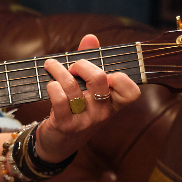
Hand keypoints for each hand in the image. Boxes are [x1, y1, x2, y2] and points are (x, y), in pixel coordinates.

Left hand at [34, 34, 141, 162]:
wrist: (58, 144)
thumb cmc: (75, 111)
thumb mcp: (87, 91)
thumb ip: (90, 62)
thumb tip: (91, 37)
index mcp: (112, 104)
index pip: (132, 92)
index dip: (122, 78)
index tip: (106, 71)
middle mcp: (102, 113)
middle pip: (100, 79)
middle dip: (83, 64)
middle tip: (72, 66)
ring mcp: (85, 121)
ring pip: (73, 86)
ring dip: (58, 70)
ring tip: (51, 66)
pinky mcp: (65, 125)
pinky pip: (60, 100)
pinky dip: (52, 87)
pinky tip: (50, 84)